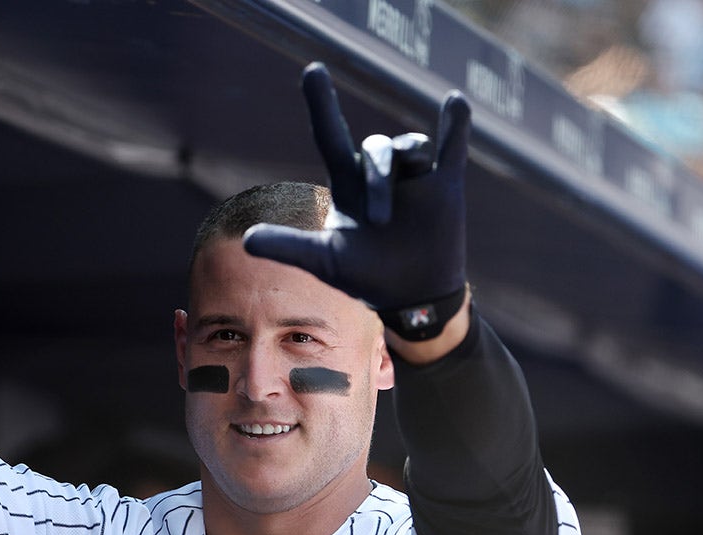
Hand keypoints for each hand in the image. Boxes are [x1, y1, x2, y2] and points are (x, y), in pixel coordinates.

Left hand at [244, 63, 470, 339]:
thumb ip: (290, 247)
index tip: (314, 69)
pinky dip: (456, 125)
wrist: (412, 297)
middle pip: (375, 150)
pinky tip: (455, 102)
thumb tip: (246, 239)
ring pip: (411, 147)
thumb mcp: (325, 263)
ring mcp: (414, 178)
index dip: (322, 103)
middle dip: (379, 179)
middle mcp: (378, 174)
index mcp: (347, 184)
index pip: (330, 134)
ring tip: (412, 190)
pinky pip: (453, 146)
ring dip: (411, 160)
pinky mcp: (445, 186)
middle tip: (380, 223)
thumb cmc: (364, 277)